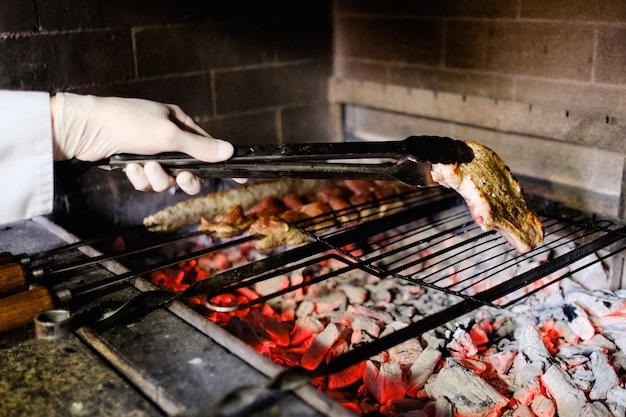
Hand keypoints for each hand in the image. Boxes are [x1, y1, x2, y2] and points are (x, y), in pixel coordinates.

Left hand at [51, 93, 233, 193]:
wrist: (86, 129)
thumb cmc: (129, 123)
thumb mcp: (169, 135)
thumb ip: (200, 147)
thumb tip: (230, 151)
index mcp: (181, 123)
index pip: (209, 147)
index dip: (221, 162)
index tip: (240, 177)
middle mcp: (168, 138)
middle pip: (191, 169)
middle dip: (183, 177)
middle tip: (180, 177)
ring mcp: (151, 152)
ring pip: (167, 178)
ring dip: (156, 177)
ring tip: (143, 166)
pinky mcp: (135, 164)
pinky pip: (148, 181)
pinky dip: (139, 177)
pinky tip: (129, 167)